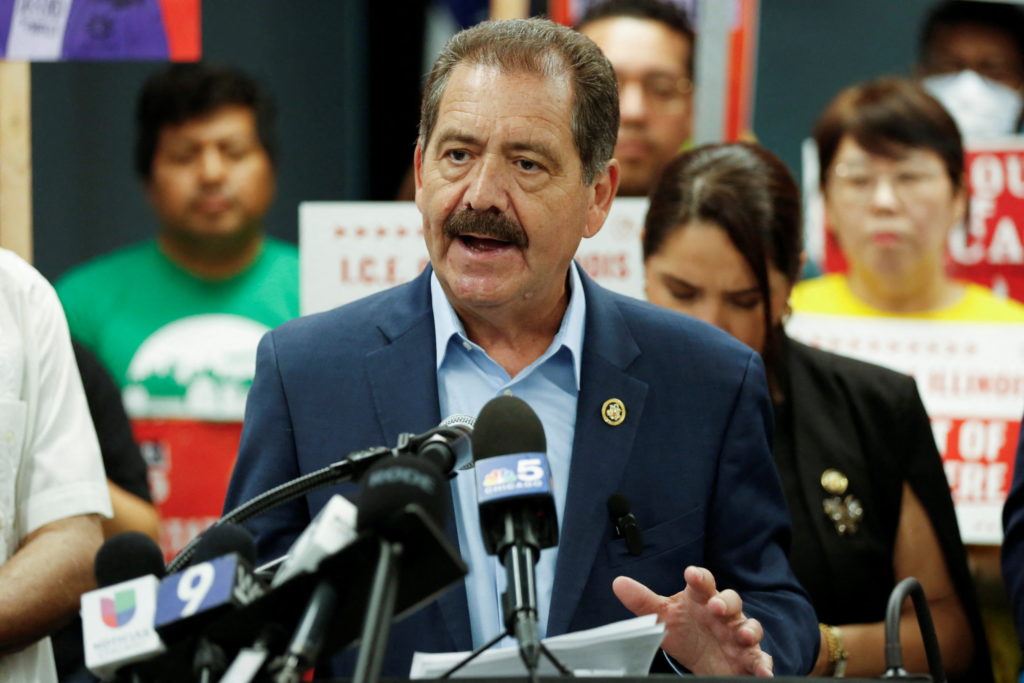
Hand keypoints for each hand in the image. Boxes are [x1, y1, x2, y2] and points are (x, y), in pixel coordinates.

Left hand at [613, 565, 772, 676]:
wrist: (705, 660)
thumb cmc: (686, 631)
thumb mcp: (663, 618)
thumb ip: (643, 602)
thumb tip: (618, 582)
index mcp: (701, 600)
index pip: (702, 583)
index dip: (698, 577)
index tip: (691, 574)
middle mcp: (723, 614)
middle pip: (730, 600)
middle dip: (725, 602)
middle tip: (715, 606)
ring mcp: (738, 635)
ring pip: (750, 626)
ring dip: (749, 629)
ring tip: (743, 635)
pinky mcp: (748, 657)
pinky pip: (760, 658)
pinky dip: (763, 664)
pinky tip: (762, 670)